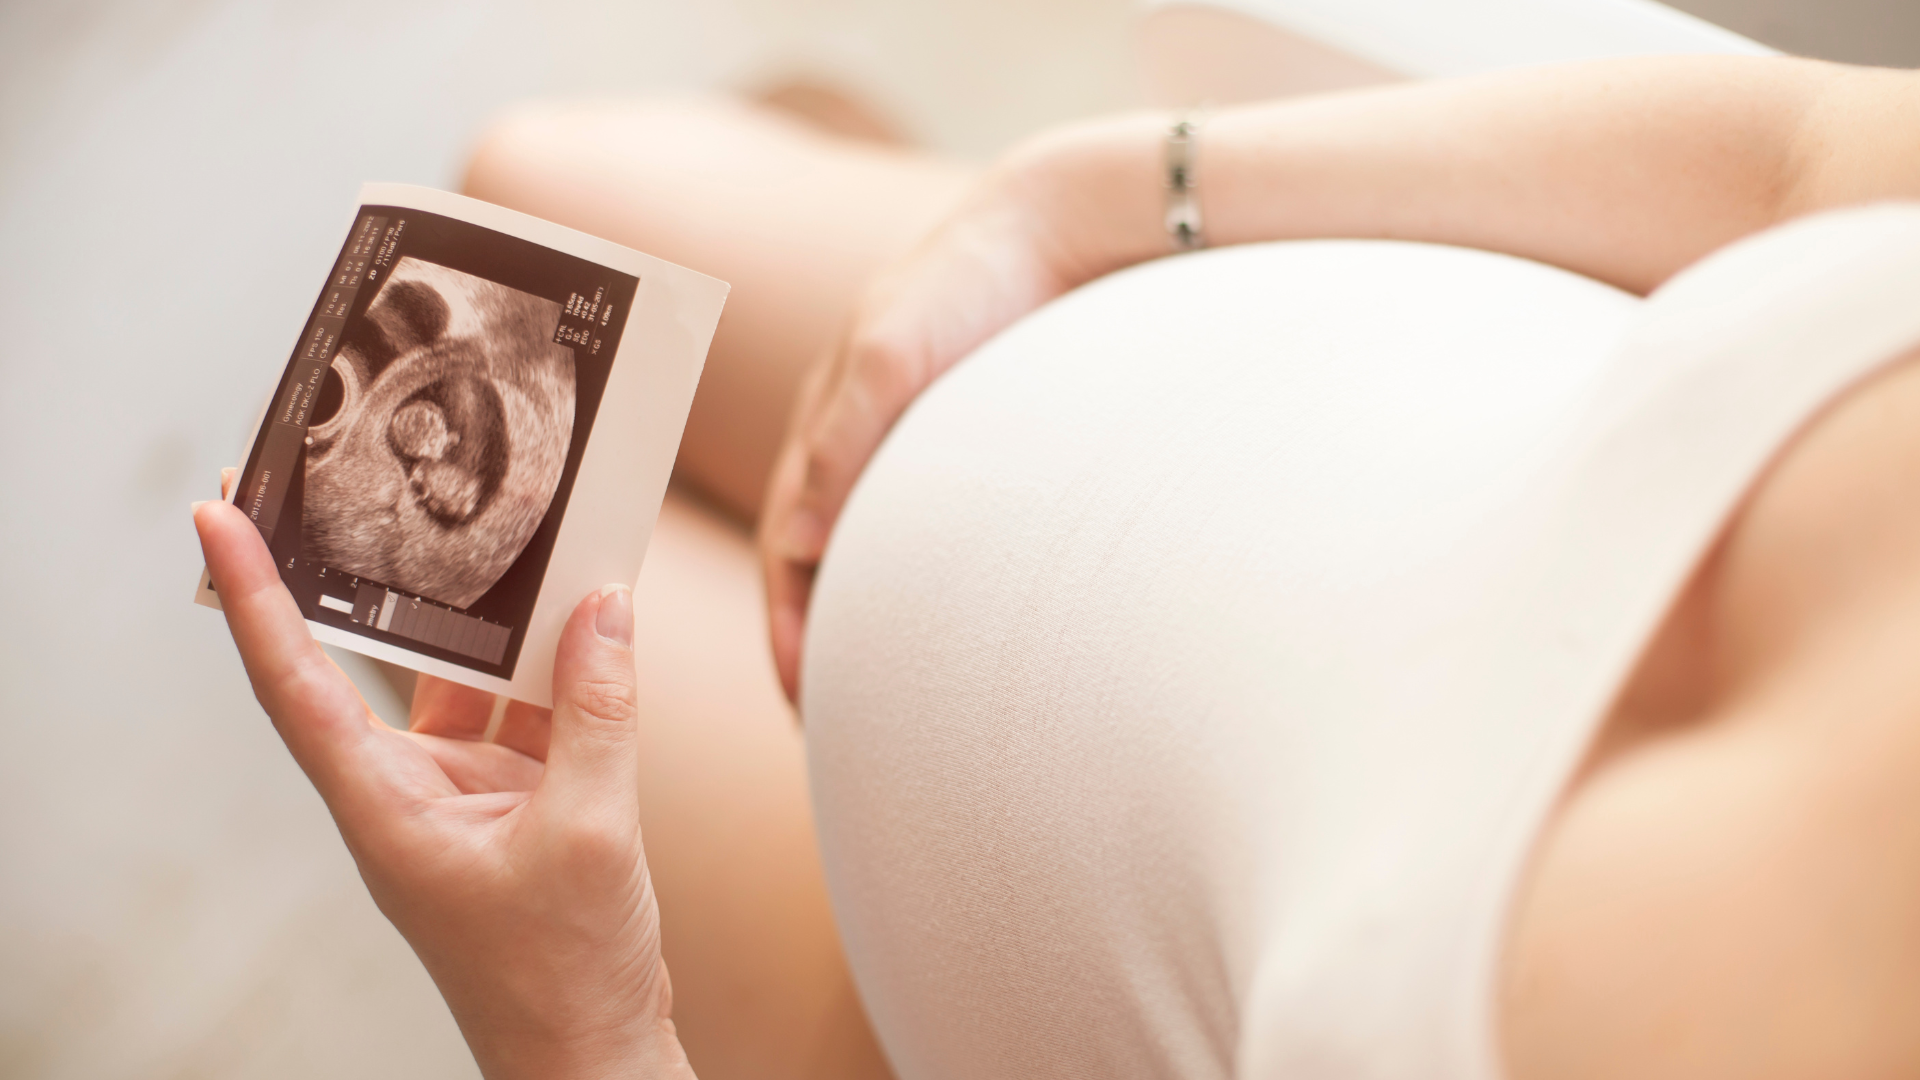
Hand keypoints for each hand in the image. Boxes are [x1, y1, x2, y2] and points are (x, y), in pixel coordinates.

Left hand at [195, 486, 693, 1079]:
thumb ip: (598, 713)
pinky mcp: (519, 807)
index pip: (297, 684)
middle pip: (374, 665)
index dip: (256, 596)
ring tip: (519, 537)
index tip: (222, 514)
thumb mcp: (591, 832)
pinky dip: (560, 673)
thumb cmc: (566, 977)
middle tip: (355, 481)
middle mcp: (410, 795)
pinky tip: (591, 623)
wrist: (597, 1059)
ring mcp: (465, 800)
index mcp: (386, 810)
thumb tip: (605, 610)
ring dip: (495, 624)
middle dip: (370, 577)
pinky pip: (529, 716)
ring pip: (465, 685)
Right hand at [756, 161, 1082, 701]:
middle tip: (835, 727)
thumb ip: (844, 441)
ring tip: (885, 702)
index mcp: (823, 429)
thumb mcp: (894, 355)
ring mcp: (911, 459)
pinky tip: (949, 639)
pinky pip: (927, 549)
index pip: (784, 553)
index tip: (804, 697)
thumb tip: (794, 544)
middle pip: (819, 573)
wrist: (1058, 233)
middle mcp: (859, 451)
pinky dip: (921, 599)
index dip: (787, 626)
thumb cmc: (967, 281)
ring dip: (867, 632)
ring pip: (871, 566)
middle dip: (817, 648)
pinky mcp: (966, 463)